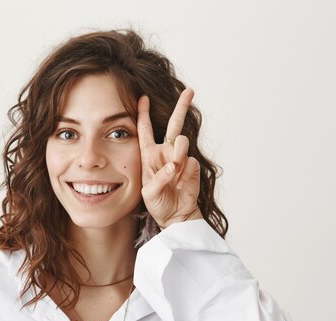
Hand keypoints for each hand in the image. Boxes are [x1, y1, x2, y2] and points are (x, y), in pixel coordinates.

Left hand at [137, 88, 202, 228]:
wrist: (174, 215)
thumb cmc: (157, 203)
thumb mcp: (149, 193)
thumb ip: (160, 178)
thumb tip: (174, 165)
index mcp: (148, 154)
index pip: (145, 129)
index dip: (143, 113)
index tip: (143, 98)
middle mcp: (165, 152)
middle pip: (174, 124)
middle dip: (182, 107)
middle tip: (190, 91)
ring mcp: (180, 158)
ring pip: (182, 142)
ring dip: (179, 154)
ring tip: (175, 171)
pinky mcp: (192, 166)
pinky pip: (190, 161)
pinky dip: (186, 173)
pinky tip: (181, 185)